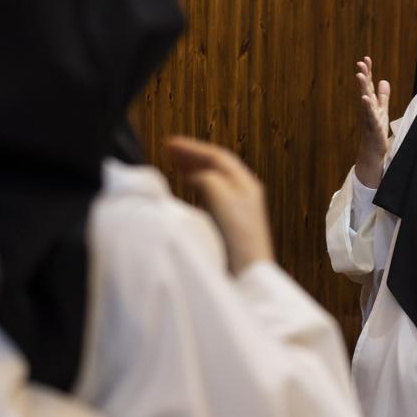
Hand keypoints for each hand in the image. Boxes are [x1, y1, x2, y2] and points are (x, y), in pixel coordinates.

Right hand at [164, 136, 274, 272]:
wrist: (246, 273)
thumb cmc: (238, 237)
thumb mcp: (221, 198)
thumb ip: (207, 179)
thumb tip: (195, 177)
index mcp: (246, 183)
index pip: (218, 157)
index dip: (193, 148)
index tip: (170, 143)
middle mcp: (244, 193)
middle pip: (217, 166)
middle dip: (192, 156)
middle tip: (170, 150)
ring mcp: (238, 209)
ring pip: (214, 180)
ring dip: (194, 169)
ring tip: (176, 164)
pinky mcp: (230, 225)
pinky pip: (211, 195)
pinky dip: (197, 186)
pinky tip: (187, 189)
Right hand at [353, 56, 391, 188]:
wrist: (372, 151)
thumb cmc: (376, 131)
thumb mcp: (382, 110)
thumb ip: (383, 96)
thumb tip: (384, 80)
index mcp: (370, 103)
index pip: (368, 84)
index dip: (368, 72)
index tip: (366, 58)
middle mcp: (368, 108)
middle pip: (365, 89)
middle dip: (363, 75)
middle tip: (360, 62)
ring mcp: (369, 117)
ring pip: (366, 100)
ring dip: (362, 87)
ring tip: (360, 75)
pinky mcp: (373, 127)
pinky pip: (370, 115)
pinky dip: (368, 107)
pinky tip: (366, 98)